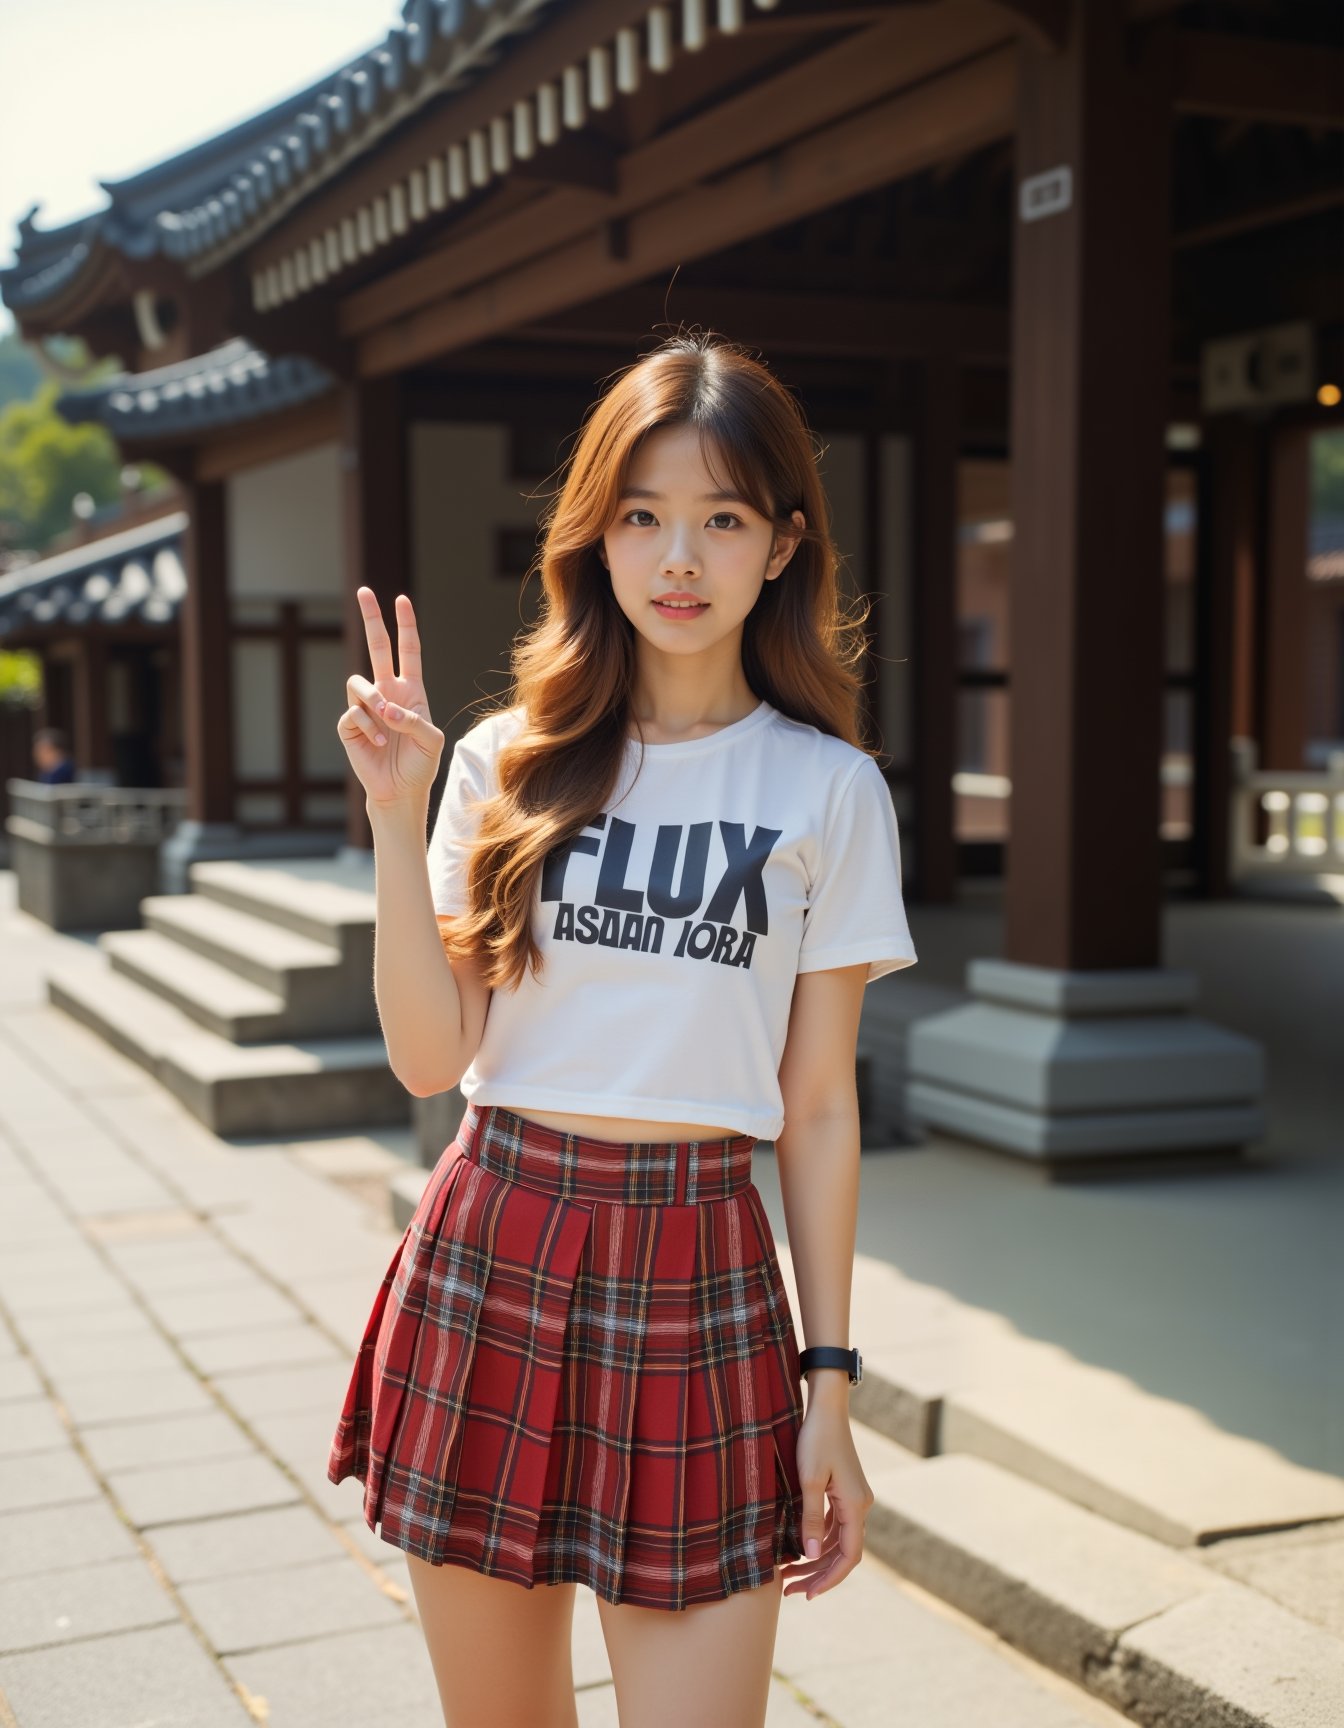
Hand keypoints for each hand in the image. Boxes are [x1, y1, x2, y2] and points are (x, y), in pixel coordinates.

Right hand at [339, 587, 443, 807]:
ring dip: (373, 699)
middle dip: (371, 619)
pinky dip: (369, 727)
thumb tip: (387, 709)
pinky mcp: (350, 725)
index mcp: (410, 691)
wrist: (400, 791)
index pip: (408, 650)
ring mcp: (366, 707)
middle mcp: (386, 693)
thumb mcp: (431, 742)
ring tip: (385, 721)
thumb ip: (416, 721)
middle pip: (377, 647)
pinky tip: (380, 743)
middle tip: (364, 591)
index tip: (401, 600)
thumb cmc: (420, 765)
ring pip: (358, 682)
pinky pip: (353, 713)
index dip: (406, 626)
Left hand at [777, 1401, 873, 1598]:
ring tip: (789, 1576)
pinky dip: (820, 1540)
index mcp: (856, 1505)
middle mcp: (861, 1506)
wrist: (827, 1407)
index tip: (807, 1595)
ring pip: (839, 1541)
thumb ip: (811, 1518)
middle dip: (818, 1574)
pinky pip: (836, 1525)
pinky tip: (800, 1548)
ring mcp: (855, 1499)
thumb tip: (811, 1555)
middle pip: (844, 1553)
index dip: (829, 1579)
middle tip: (789, 1591)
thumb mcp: (809, 1479)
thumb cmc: (816, 1438)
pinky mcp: (845, 1492)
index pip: (848, 1556)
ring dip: (817, 1560)